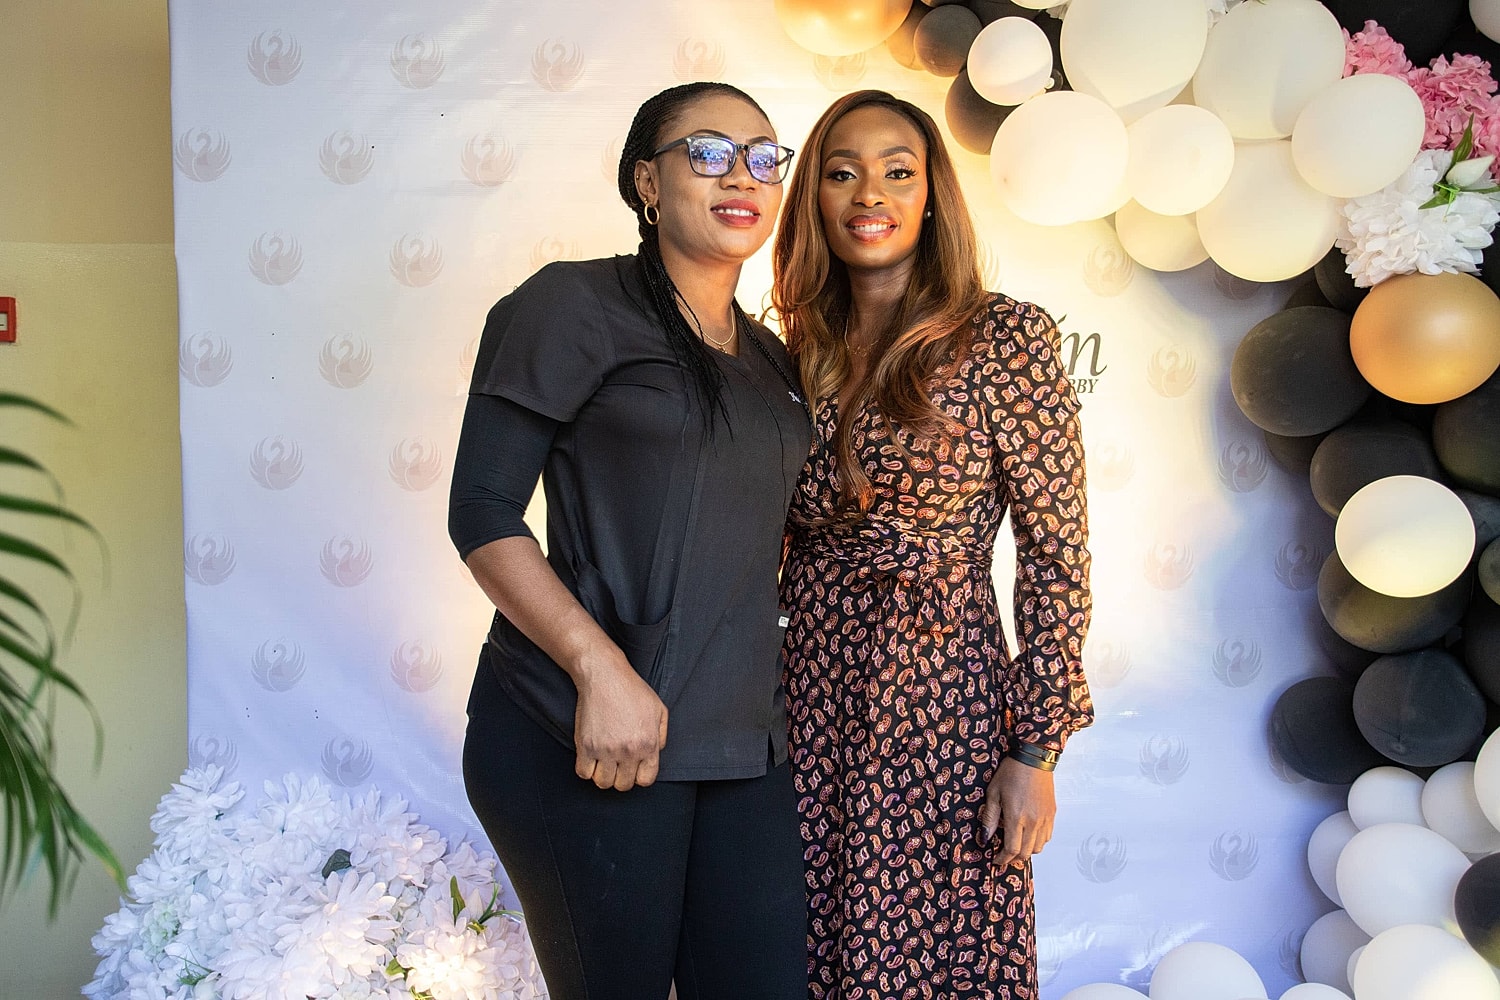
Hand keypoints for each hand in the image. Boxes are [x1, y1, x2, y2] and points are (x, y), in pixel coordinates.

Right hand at [571, 652, 668, 791]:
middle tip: (617, 763)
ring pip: (603, 783)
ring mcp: (605, 750)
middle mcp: (628, 751)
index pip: (646, 780)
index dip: (639, 776)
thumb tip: (656, 753)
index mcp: (648, 744)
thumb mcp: (659, 709)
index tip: (633, 767)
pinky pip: (583, 773)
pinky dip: (586, 769)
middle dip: (621, 776)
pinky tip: (590, 758)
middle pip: (623, 785)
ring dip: (603, 775)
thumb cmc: (632, 689)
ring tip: (604, 762)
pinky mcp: (585, 745)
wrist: (605, 675)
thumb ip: (662, 735)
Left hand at [978, 755, 1056, 866]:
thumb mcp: (993, 794)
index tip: (996, 859)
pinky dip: (1038, 841)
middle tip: (1004, 855)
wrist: (1033, 759)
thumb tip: (985, 838)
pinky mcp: (1052, 814)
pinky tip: (1028, 834)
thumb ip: (990, 818)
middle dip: (1013, 858)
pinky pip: (1047, 836)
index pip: (1012, 849)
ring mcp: (1045, 819)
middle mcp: (1034, 821)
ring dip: (1026, 851)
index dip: (1002, 859)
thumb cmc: (1011, 773)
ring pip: (1039, 847)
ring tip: (1016, 844)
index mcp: (1017, 817)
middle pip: (1026, 852)